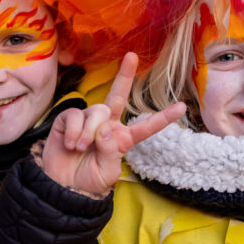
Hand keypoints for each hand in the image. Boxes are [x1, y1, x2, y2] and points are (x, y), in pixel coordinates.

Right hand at [42, 53, 185, 193]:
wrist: (61, 188)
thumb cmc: (87, 181)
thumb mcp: (107, 172)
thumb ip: (110, 151)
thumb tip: (105, 127)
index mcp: (122, 139)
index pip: (146, 127)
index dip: (163, 118)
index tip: (182, 107)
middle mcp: (107, 125)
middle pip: (118, 96)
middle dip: (125, 75)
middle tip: (131, 56)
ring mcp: (88, 120)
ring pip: (97, 112)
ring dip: (89, 132)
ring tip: (80, 149)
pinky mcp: (68, 119)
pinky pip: (76, 116)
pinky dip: (74, 131)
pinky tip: (71, 144)